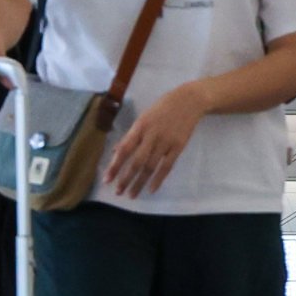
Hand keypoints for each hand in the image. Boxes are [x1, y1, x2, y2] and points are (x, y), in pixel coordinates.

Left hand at [103, 81, 206, 196]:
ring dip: (140, 183)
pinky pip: (166, 167)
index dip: (115, 165)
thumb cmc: (162, 108)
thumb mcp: (143, 117)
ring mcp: (166, 142)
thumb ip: (131, 136)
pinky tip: (151, 189)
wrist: (189, 101)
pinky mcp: (178, 147)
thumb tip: (116, 152)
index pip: (124, 149)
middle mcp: (151, 136)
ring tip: (131, 194)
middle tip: (118, 192)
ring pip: (150, 167)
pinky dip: (158, 179)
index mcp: (140, 127)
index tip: (107, 179)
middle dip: (126, 179)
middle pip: (136, 162)